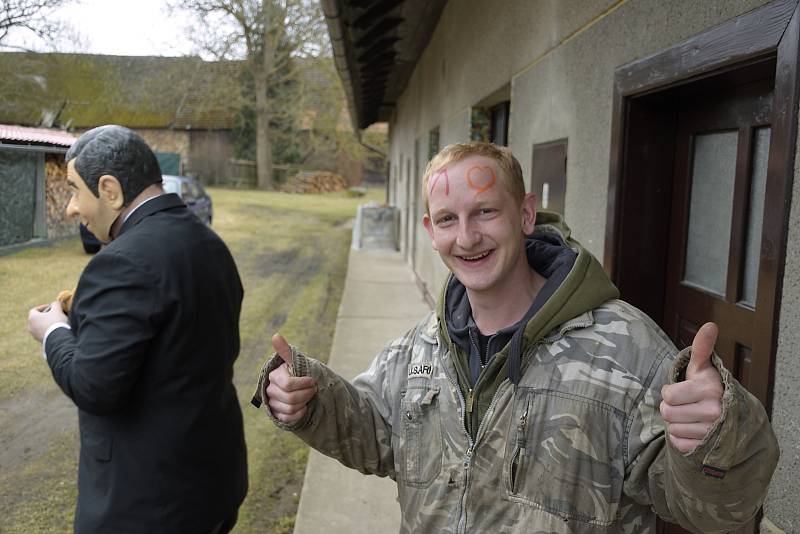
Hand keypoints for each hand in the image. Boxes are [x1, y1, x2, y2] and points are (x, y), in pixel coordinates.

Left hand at [27, 301, 68, 342]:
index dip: (43, 307)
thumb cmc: (56, 322)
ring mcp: (34, 335)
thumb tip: (55, 304)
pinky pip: (43, 333)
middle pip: (37, 318)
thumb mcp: (57, 309)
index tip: (51, 307)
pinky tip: (57, 329)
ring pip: (40, 326)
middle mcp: (30, 326)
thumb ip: (56, 304)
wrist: (58, 338)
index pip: (34, 310)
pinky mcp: (40, 340)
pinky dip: (48, 330)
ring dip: (47, 323)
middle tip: (54, 314)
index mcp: (32, 317)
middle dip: (45, 315)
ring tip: (56, 322)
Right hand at [266, 334, 316, 422]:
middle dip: (307, 394)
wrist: (302, 387)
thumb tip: (275, 335)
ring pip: (290, 408)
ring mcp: (272, 403)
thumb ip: (286, 351)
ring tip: (309, 397)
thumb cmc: (299, 372)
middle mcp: (270, 390)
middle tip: (314, 389)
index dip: (303, 384)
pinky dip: (299, 414)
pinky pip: (288, 418)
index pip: (288, 384)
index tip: (313, 381)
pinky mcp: (277, 414)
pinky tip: (304, 407)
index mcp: (274, 376)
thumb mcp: (295, 361)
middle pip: (290, 398)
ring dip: (304, 403)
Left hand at [660, 322, 723, 452]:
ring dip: (676, 423)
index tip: (683, 391)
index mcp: (709, 389)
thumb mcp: (702, 368)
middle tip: (685, 406)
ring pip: (672, 429)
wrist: (729, 416)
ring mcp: (712, 432)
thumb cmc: (707, 388)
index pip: (667, 394)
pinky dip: (681, 439)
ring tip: (691, 418)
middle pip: (667, 413)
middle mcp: (714, 411)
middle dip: (671, 408)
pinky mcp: (708, 449)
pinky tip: (693, 431)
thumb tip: (710, 325)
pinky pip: (679, 444)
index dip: (670, 393)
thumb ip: (702, 347)